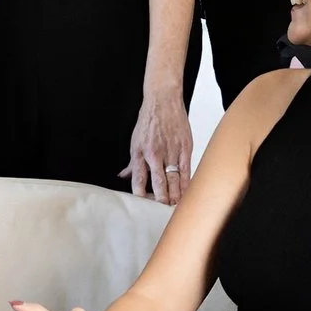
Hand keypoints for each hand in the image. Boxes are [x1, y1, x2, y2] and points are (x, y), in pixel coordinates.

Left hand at [127, 87, 193, 205]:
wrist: (163, 100)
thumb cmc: (149, 120)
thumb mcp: (135, 141)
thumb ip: (132, 162)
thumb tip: (123, 176)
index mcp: (140, 153)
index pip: (139, 181)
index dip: (142, 196)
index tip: (144, 205)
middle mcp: (155, 154)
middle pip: (159, 184)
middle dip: (161, 200)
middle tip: (162, 210)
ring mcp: (171, 151)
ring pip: (174, 180)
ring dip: (175, 195)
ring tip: (174, 206)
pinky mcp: (185, 148)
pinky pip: (186, 170)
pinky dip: (186, 184)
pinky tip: (186, 193)